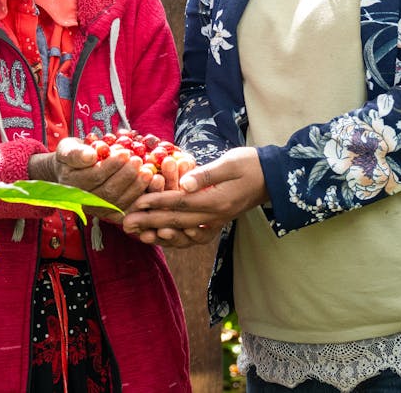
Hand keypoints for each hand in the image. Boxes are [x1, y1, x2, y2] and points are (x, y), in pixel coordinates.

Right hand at [30, 138, 157, 220]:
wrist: (72, 171)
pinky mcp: (111, 215)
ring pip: (119, 203)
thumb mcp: (68, 148)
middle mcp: (85, 202)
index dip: (111, 165)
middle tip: (139, 161)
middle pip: (109, 192)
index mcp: (73, 185)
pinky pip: (127, 211)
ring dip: (136, 188)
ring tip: (148, 171)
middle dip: (127, 176)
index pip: (95, 176)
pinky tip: (152, 188)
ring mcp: (98, 210)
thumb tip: (90, 156)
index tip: (125, 152)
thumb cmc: (75, 155)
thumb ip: (76, 153)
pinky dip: (140, 201)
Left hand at [122, 147, 267, 246]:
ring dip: (159, 234)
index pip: (179, 203)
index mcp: (216, 200)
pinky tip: (164, 237)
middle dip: (149, 223)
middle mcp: (215, 215)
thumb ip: (206, 174)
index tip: (135, 204)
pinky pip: (194, 234)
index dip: (156, 203)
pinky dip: (178, 237)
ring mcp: (217, 221)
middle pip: (176, 221)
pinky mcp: (218, 221)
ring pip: (183, 232)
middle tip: (126, 225)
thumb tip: (183, 182)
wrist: (274, 178)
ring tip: (139, 235)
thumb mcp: (230, 163)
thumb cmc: (251, 165)